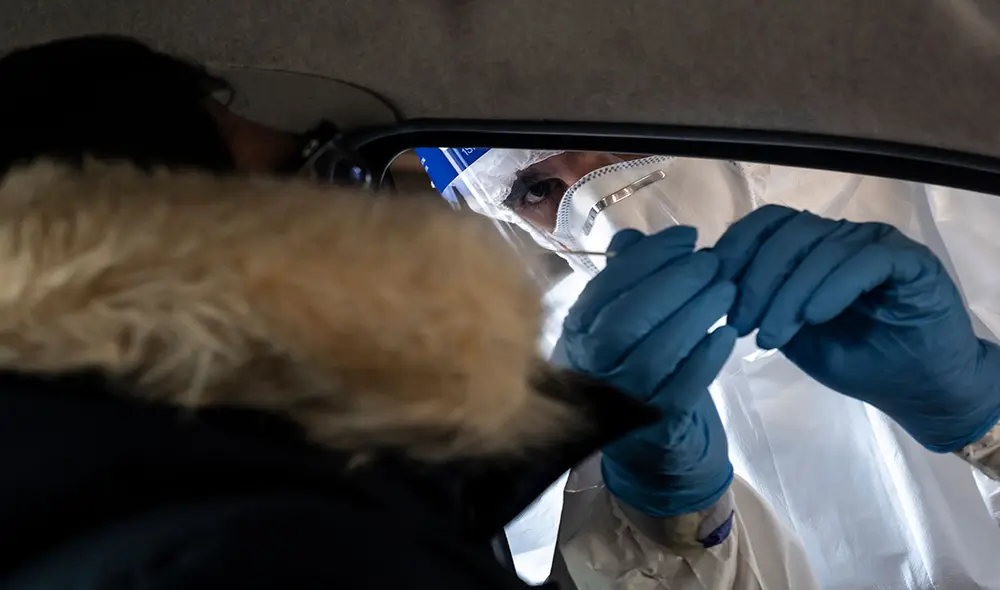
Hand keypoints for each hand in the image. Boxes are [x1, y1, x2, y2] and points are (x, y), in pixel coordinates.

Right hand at [555, 226, 736, 516]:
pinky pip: (682, 389)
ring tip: (727, 291)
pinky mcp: (654, 426)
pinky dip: (706, 359)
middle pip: (627, 320)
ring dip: (695, 316)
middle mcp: (590, 365)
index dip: (649, 257)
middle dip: (674, 283)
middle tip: (713, 263)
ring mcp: (620, 398)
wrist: (643, 444)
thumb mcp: (617, 320)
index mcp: (578, 331)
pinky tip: (726, 335)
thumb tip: (630, 238)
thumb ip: (623, 278)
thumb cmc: (632, 366)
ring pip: (655, 354)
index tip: (688, 237)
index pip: (607, 286)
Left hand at [713, 205, 999, 451]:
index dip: (735, 249)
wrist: (918, 390)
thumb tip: (712, 283)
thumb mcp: (792, 335)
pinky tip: (815, 317)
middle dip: (755, 280)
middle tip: (742, 325)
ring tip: (773, 335)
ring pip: (822, 247)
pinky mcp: (909, 260)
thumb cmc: (854, 360)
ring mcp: (875, 243)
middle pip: (787, 233)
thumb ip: (760, 305)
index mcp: (811, 246)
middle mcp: (841, 236)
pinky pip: (865, 261)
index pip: (766, 224)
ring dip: (788, 294)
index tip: (715, 292)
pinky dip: (833, 287)